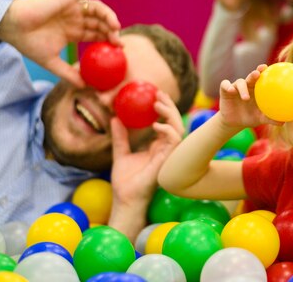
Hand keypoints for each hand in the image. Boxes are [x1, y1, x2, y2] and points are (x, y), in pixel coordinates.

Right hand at [0, 0, 120, 87]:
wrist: (13, 28)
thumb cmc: (28, 43)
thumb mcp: (51, 62)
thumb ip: (68, 73)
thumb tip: (83, 86)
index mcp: (72, 32)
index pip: (96, 35)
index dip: (108, 40)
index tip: (120, 49)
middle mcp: (74, 19)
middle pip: (100, 23)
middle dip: (111, 32)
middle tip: (119, 42)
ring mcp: (72, 8)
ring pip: (97, 10)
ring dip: (109, 16)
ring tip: (115, 27)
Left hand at [110, 90, 184, 207]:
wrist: (125, 199)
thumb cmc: (125, 181)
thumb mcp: (120, 153)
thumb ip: (120, 137)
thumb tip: (114, 118)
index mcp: (157, 147)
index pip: (166, 124)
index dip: (164, 109)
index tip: (155, 95)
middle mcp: (165, 149)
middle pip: (175, 123)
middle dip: (169, 106)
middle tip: (158, 93)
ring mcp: (168, 155)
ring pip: (178, 128)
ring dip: (170, 114)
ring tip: (157, 104)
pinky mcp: (167, 160)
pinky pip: (174, 141)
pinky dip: (168, 130)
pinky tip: (155, 125)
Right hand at [218, 64, 281, 127]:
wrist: (235, 122)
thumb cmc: (251, 117)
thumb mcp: (260, 118)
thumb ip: (270, 118)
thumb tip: (283, 122)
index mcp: (257, 89)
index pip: (262, 77)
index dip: (265, 71)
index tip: (269, 68)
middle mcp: (247, 85)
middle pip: (251, 76)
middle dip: (255, 74)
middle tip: (258, 74)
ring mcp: (236, 87)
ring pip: (239, 82)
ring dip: (242, 88)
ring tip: (246, 98)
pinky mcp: (225, 91)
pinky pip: (225, 85)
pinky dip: (227, 86)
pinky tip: (231, 90)